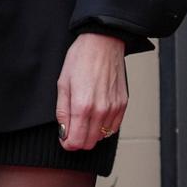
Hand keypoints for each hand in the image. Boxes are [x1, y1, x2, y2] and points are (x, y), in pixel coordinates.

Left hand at [55, 32, 126, 151]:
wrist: (103, 43)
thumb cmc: (81, 59)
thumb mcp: (63, 83)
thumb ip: (63, 112)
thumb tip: (63, 132)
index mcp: (82, 105)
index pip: (76, 141)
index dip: (67, 143)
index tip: (63, 138)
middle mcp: (101, 110)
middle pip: (89, 143)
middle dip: (78, 141)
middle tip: (71, 130)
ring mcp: (114, 109)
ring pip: (102, 137)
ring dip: (91, 134)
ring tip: (83, 118)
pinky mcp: (123, 105)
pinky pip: (113, 128)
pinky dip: (103, 127)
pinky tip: (95, 116)